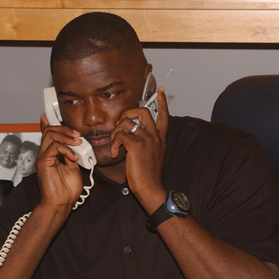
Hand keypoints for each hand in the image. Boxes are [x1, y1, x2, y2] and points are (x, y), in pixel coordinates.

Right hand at [37, 114, 84, 212]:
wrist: (61, 204)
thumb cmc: (67, 190)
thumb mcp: (74, 167)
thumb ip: (72, 154)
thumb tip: (75, 145)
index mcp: (51, 154)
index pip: (46, 134)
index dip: (47, 123)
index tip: (48, 115)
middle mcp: (45, 154)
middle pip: (49, 130)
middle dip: (64, 128)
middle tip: (77, 135)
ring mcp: (43, 158)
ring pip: (50, 135)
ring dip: (66, 136)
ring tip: (78, 143)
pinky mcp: (43, 163)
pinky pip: (53, 147)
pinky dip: (66, 149)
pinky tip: (73, 157)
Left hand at [109, 87, 168, 212]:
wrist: (151, 188)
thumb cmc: (150, 176)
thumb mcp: (154, 156)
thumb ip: (148, 144)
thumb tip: (133, 138)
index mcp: (160, 138)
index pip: (164, 115)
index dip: (162, 101)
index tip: (161, 90)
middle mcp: (155, 136)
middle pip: (143, 111)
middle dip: (128, 112)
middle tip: (120, 124)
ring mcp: (147, 139)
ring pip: (127, 121)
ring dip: (116, 131)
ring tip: (115, 144)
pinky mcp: (136, 144)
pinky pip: (120, 135)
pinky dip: (114, 143)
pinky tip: (116, 153)